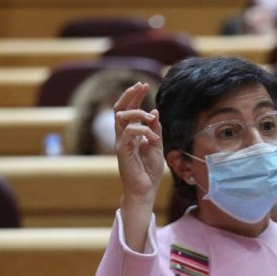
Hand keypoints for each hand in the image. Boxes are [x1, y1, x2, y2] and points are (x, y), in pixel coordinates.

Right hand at [114, 82, 163, 208]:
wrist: (145, 190)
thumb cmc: (149, 170)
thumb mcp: (157, 146)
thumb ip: (155, 129)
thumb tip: (154, 111)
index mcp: (131, 133)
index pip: (129, 109)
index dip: (135, 96)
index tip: (143, 85)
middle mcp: (123, 136)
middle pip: (120, 109)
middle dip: (130, 95)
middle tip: (141, 86)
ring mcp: (121, 143)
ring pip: (121, 118)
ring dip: (138, 113)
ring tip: (151, 117)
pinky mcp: (122, 151)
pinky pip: (129, 133)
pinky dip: (142, 130)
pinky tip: (152, 137)